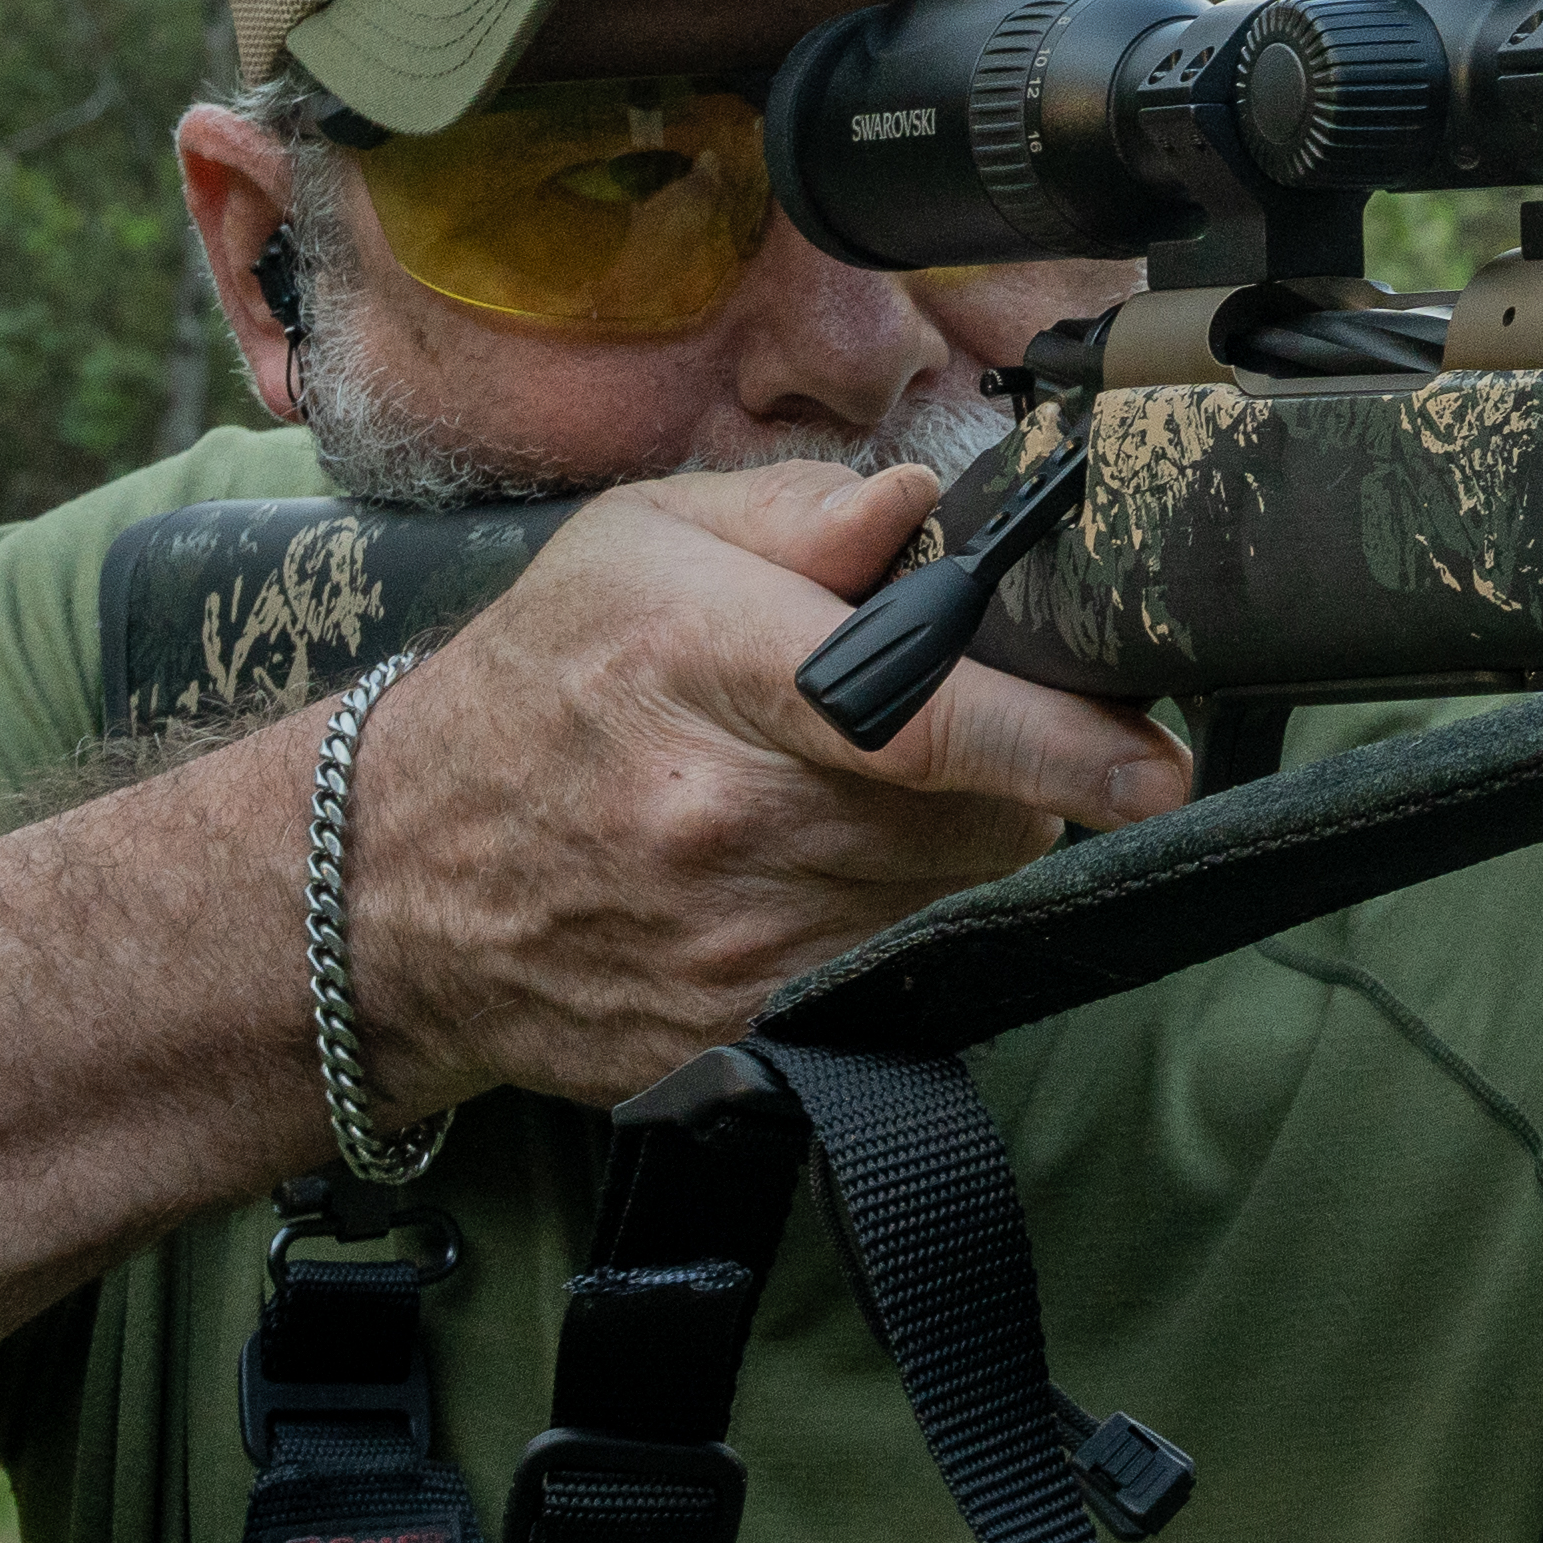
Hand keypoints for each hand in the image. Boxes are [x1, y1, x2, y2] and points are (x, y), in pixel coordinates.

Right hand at [347, 459, 1191, 1109]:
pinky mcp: (725, 1033)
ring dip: (947, 858)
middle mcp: (718, 817)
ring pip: (943, 905)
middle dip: (1007, 780)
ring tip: (860, 806)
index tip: (1154, 763)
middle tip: (951, 741)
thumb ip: (799, 513)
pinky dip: (884, 931)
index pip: (917, 718)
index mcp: (703, 665)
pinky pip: (881, 983)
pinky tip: (814, 884)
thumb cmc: (538, 684)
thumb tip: (922, 508)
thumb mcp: (639, 542)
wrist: (389, 878)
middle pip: (971, 821)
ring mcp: (723, 945)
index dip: (1056, 744)